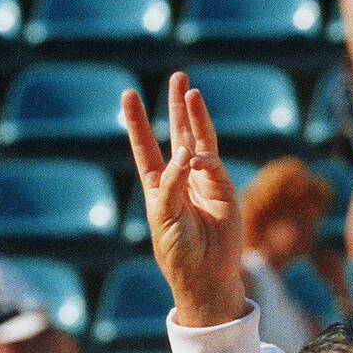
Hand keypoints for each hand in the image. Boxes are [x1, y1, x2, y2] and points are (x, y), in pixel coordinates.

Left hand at [122, 72, 248, 328]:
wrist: (207, 275)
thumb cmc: (178, 251)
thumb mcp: (165, 217)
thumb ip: (172, 184)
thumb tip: (187, 154)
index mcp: (158, 186)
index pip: (145, 146)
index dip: (137, 121)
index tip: (128, 95)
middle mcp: (181, 178)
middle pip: (177, 134)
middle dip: (175, 107)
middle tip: (177, 77)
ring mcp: (204, 181)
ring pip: (200, 140)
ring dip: (195, 116)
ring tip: (190, 91)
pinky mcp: (223, 189)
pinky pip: (214, 164)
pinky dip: (205, 158)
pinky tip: (197, 159)